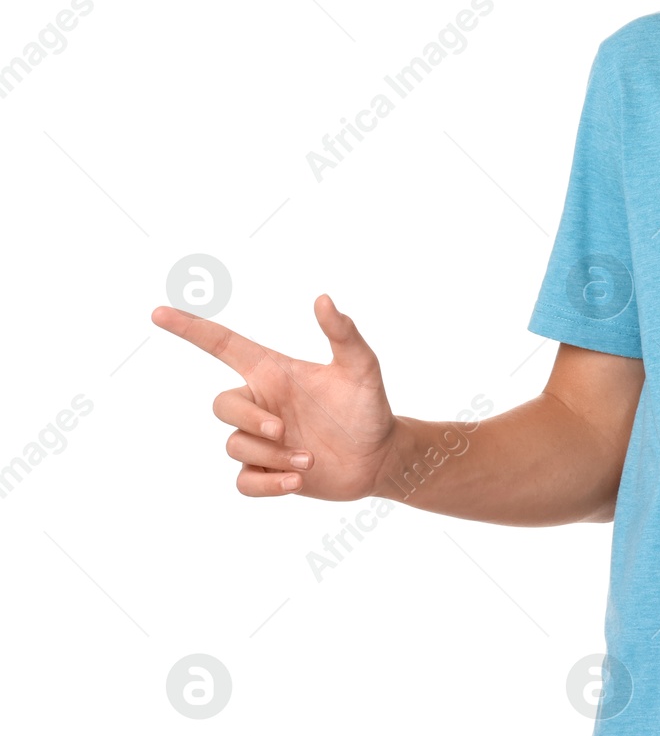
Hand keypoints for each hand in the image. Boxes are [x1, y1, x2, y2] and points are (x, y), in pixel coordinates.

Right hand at [152, 294, 399, 501]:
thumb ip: (344, 334)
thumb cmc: (368, 407)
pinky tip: (297, 481)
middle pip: (222, 405)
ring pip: (236, 445)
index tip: (158, 313)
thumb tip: (322, 299)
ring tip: (310, 459)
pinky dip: (268, 483)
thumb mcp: (362, 368)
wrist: (379, 456)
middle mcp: (261, 403)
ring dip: (272, 455)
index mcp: (274, 373)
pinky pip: (244, 481)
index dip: (191, 329)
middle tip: (283, 429)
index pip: (223, 346)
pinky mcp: (266, 472)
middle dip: (248, 419)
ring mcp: (261, 440)